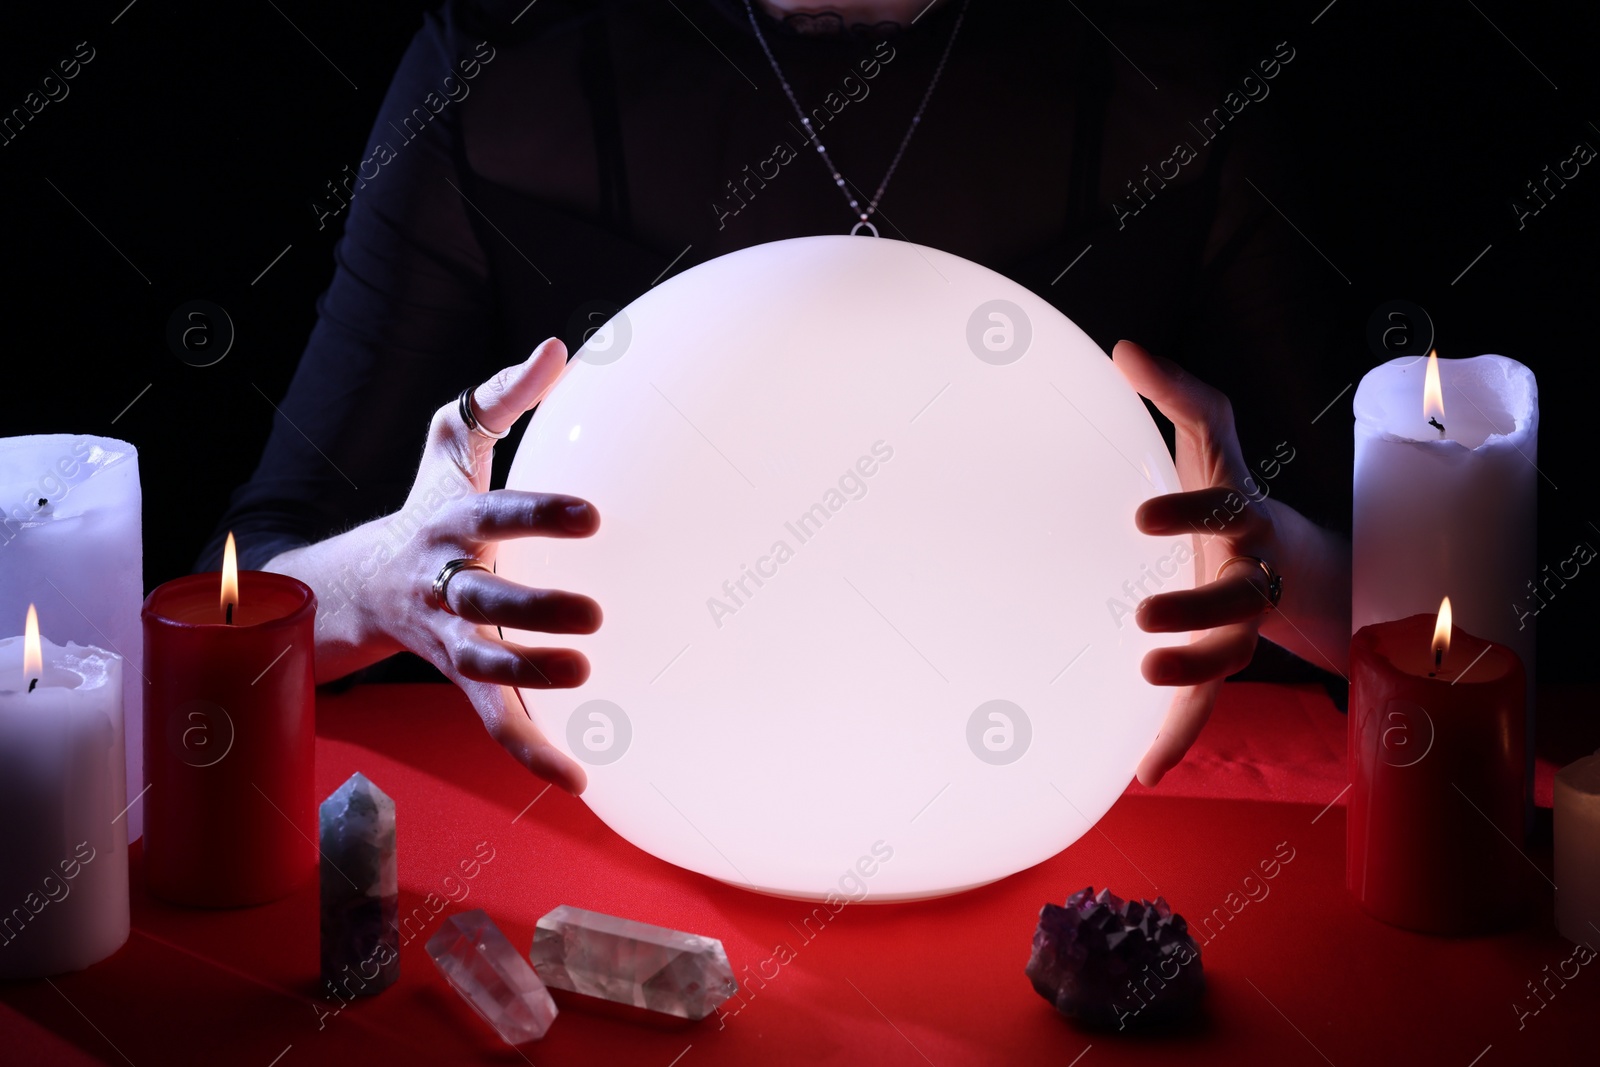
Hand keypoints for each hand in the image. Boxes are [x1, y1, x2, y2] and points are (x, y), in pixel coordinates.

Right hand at [271, 338, 600, 793]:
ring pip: (481, 666)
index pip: (493, 515)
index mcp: (447, 526)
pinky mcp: (460, 680)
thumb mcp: (449, 444)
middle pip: (482, 601)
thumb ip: (502, 397)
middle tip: (592, 613)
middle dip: (532, 608)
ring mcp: (449, 640)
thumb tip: (556, 346)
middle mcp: (444, 586)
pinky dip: (530, 753)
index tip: (591, 515)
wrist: (358, 584)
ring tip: (582, 676)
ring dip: (528, 676)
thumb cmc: (423, 507)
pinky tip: (580, 781)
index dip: (539, 515)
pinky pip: (492, 722)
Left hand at [1112, 341, 1282, 786]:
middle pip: (1235, 600)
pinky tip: (1144, 772)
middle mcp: (1249, 578)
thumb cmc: (1230, 491)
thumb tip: (1124, 345)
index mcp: (1242, 522)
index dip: (1186, 513)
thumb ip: (1176, 392)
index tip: (1140, 515)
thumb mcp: (1211, 439)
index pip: (1220, 514)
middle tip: (1141, 614)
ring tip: (1146, 678)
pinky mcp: (1217, 661)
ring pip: (1229, 658)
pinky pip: (1206, 705)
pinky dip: (1176, 737)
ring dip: (1192, 674)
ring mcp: (1237, 625)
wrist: (1281, 553)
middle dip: (1195, 608)